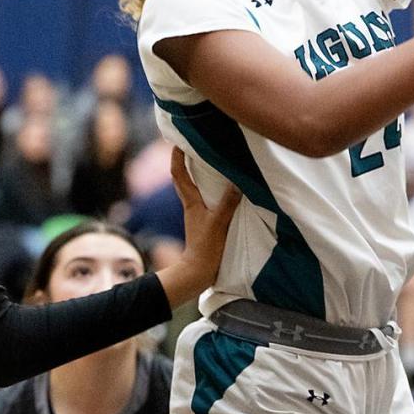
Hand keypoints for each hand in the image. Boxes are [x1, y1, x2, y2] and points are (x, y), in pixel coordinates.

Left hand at [156, 149, 239, 306]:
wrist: (198, 273)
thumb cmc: (206, 248)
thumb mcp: (219, 223)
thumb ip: (227, 202)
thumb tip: (237, 181)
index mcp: (191, 201)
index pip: (178, 173)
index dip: (176, 156)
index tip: (177, 140)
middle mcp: (191, 204)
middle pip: (184, 177)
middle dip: (186, 159)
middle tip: (194, 143)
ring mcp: (197, 214)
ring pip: (194, 187)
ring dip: (198, 173)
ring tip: (210, 159)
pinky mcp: (205, 222)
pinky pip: (205, 198)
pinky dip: (210, 188)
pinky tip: (223, 187)